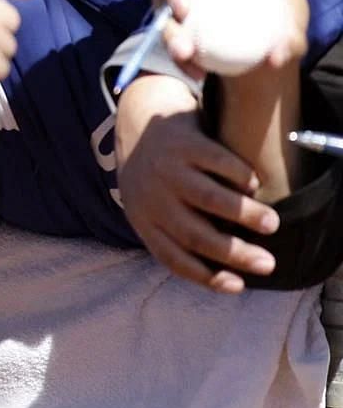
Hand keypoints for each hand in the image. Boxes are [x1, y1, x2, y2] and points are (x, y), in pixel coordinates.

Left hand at [115, 74, 276, 292]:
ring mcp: (166, 168)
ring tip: (272, 224)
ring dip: (245, 214)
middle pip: (195, 234)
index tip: (238, 285)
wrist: (135, 121)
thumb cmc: (154, 176)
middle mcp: (151, 196)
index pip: (172, 256)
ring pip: (209, 198)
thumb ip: (176, 231)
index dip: (206, 276)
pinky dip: (240, 175)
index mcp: (141, 219)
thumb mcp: (150, 206)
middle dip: (236, 253)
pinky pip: (218, 162)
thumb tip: (228, 269)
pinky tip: (254, 185)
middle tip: (268, 263)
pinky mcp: (184, 142)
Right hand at [156, 0, 307, 73]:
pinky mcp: (174, 10)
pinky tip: (194, 70)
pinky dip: (178, 49)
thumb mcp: (294, 37)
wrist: (264, 44)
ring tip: (185, 53)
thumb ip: (290, 43)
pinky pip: (166, 26)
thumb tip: (275, 55)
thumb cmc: (283, 29)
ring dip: (170, 27)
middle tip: (181, 10)